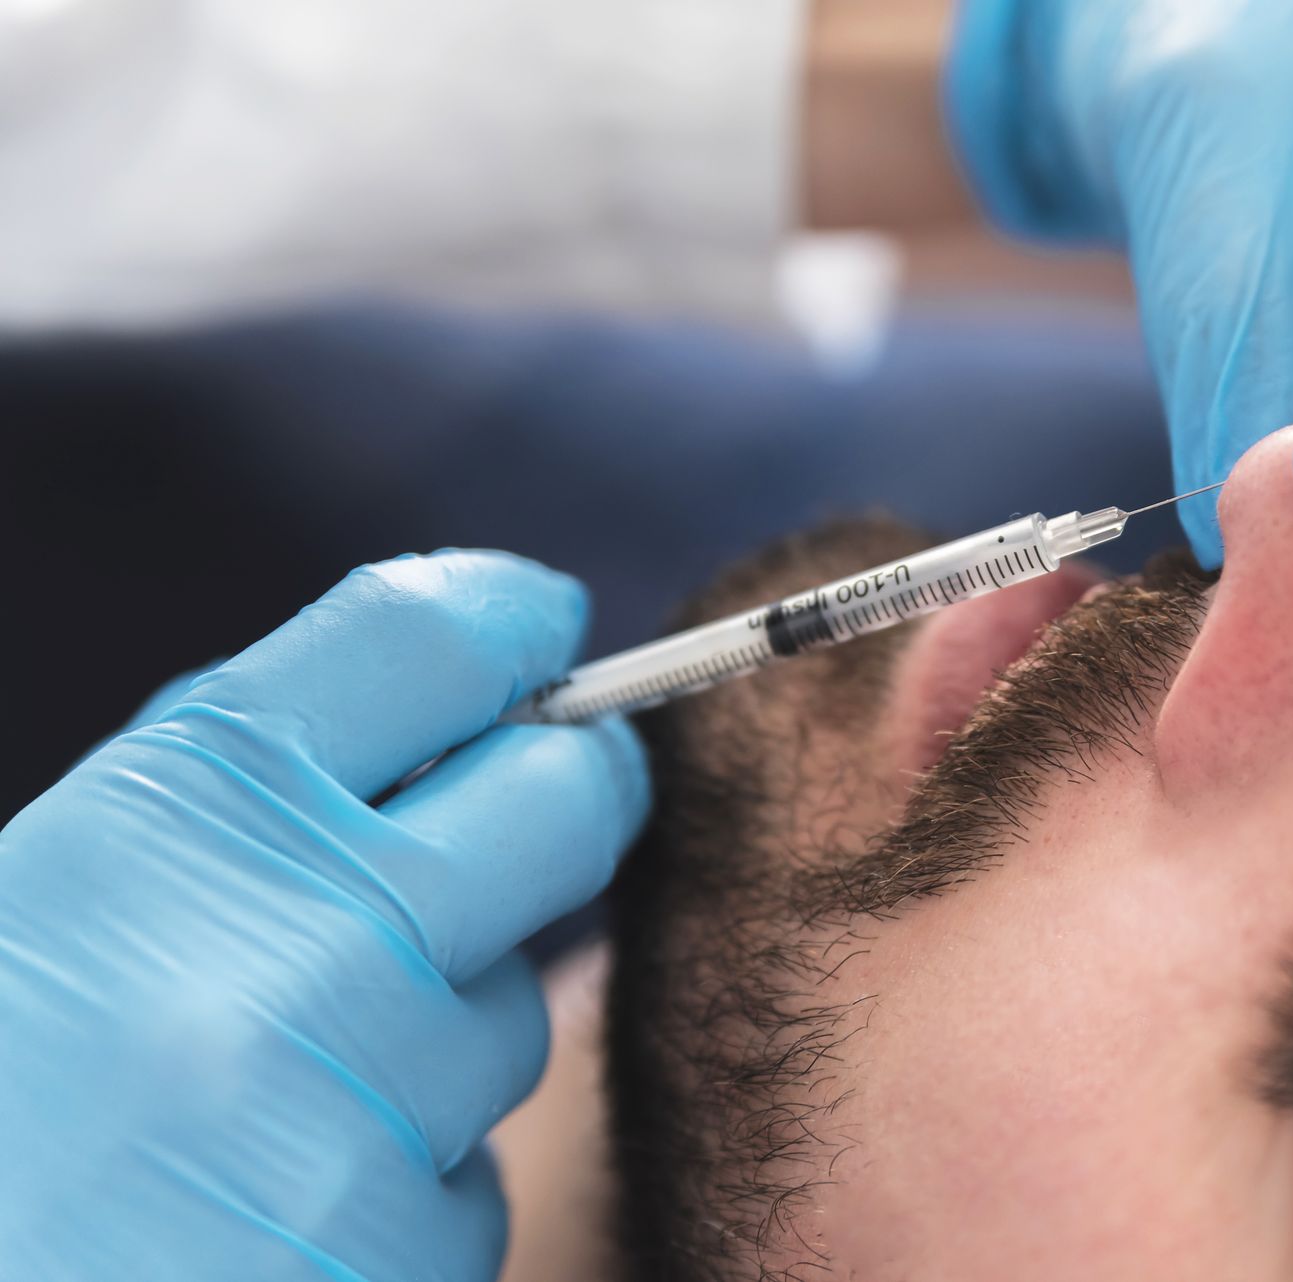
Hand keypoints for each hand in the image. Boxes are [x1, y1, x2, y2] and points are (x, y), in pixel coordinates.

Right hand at [0, 551, 648, 1278]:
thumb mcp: (40, 898)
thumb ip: (220, 805)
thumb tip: (421, 719)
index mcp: (178, 818)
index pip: (423, 641)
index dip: (506, 619)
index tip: (541, 626)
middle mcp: (301, 946)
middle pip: (563, 801)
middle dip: (572, 788)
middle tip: (559, 795)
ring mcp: (369, 1116)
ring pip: (507, 1020)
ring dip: (438, 1037)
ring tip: (280, 1093)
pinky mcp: (401, 1259)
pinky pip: (465, 1185)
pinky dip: (399, 1190)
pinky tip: (272, 1215)